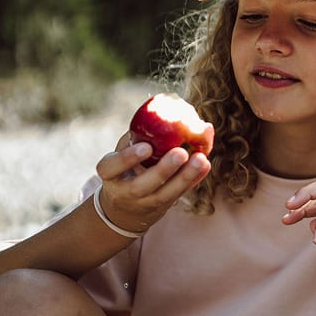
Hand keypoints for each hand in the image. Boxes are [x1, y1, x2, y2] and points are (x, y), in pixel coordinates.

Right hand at [93, 133, 211, 234]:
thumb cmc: (125, 167)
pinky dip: (194, 180)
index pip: (111, 167)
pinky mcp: (163, 206)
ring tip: (201, 159)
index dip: (127, 159)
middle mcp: (125, 192)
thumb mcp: (121, 153)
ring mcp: (145, 203)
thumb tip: (165, 110)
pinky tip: (205, 166)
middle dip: (163, 170)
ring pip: (165, 195)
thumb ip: (136, 136)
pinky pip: (180, 195)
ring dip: (185, 177)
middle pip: (142, 186)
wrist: (126, 206)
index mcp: (110, 174)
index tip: (146, 147)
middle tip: (181, 152)